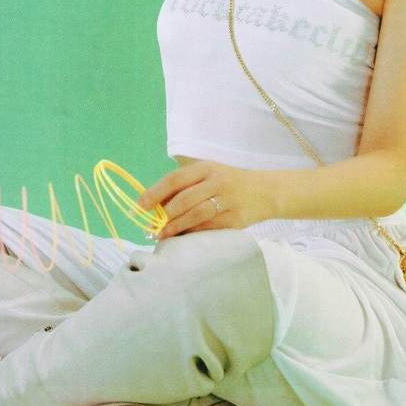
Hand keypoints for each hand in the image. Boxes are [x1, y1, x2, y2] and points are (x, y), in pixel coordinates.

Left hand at [137, 161, 271, 239]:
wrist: (266, 191)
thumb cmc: (229, 183)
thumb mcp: (209, 175)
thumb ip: (185, 186)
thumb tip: (155, 205)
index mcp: (206, 168)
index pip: (174, 179)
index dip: (154, 193)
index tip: (139, 206)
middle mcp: (217, 182)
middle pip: (184, 199)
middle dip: (163, 215)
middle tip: (149, 226)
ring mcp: (228, 201)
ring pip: (195, 215)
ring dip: (175, 227)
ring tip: (161, 235)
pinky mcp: (236, 220)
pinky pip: (209, 228)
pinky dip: (192, 233)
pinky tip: (182, 237)